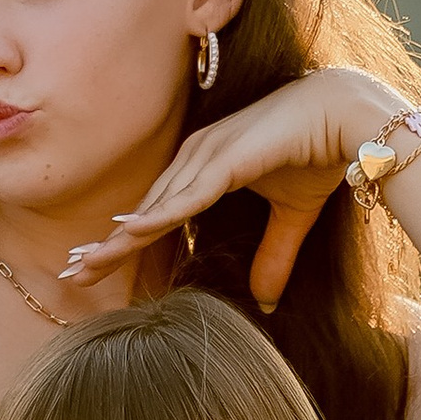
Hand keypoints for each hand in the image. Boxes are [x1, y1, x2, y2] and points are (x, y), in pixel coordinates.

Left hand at [61, 69, 420, 308]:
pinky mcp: (226, 157)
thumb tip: (266, 302)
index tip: (94, 265)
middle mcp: (197, 159)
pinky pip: (186, 193)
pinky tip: (129, 231)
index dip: (125, 239)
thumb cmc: (319, 153)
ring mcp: (208, 155)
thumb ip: (274, 255)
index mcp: (205, 169)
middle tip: (71, 272)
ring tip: (87, 262)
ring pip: (156, 204)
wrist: (348, 117)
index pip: (157, 211)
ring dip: (121, 235)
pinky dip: (157, 213)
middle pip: (145, 209)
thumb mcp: (291, 217)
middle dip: (108, 243)